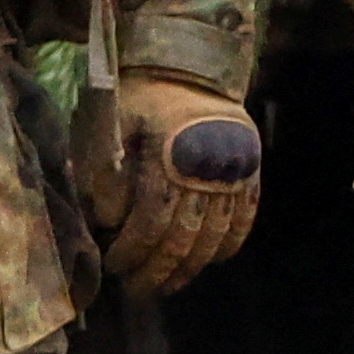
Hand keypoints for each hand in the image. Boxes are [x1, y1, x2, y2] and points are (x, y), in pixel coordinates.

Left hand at [89, 80, 264, 295]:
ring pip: (213, 237)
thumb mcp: (110, 123)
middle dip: (156, 271)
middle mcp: (203, 168)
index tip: (114, 265)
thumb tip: (106, 220)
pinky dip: (227, 246)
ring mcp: (232, 172)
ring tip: (168, 285)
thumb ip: (104, 171)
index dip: (131, 250)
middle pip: (181, 238)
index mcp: (166, 155)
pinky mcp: (249, 172)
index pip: (149, 220)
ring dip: (189, 268)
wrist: (191, 64)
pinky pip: (243, 220)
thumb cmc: (139, 96)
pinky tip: (209, 261)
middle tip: (137, 289)